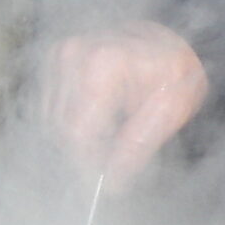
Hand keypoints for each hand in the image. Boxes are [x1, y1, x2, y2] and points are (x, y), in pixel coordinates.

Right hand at [44, 23, 211, 181]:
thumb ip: (138, 145)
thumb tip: (111, 183)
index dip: (90, 164)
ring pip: (51, 122)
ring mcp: (58, 54)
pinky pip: (49, 108)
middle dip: (87, 150)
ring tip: (113, 129)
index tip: (106, 182)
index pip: (77, 134)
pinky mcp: (52, 59)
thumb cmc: (175, 71)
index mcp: (103, 63)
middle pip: (61, 130)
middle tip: (117, 154)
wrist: (167, 41)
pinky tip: (99, 115)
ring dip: (78, 136)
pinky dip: (71, 120)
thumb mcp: (173, 108)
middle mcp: (72, 54)